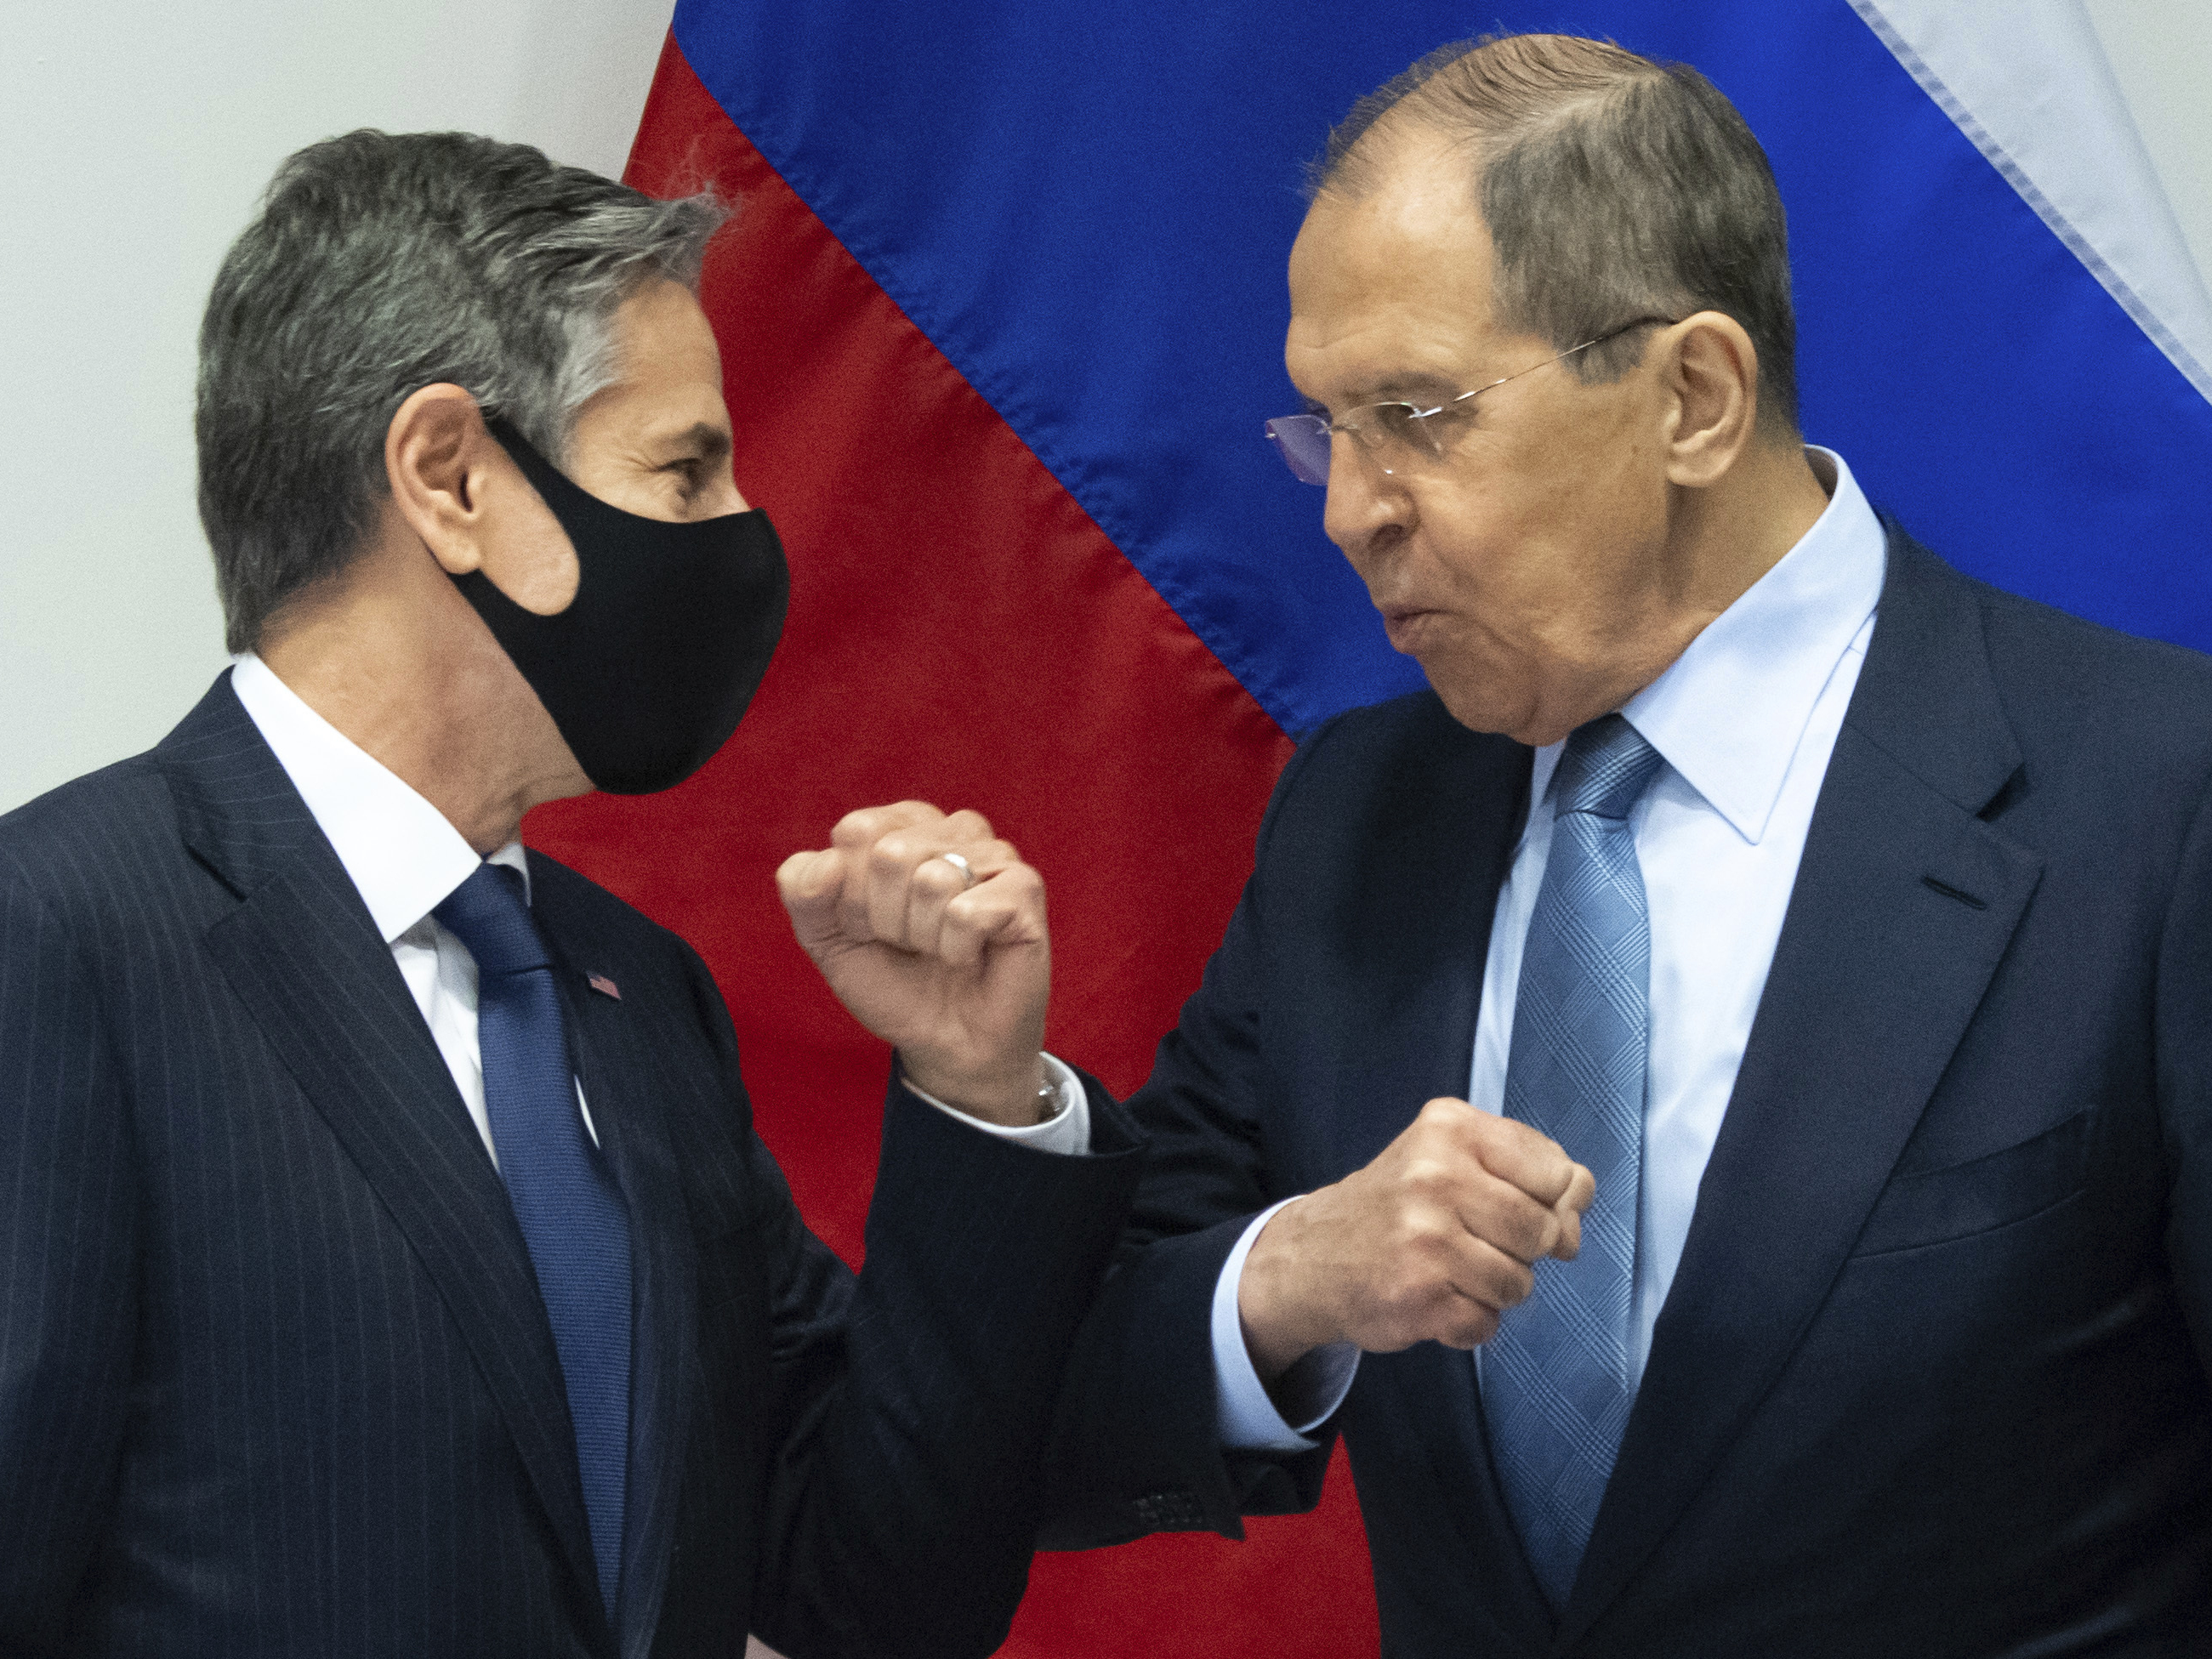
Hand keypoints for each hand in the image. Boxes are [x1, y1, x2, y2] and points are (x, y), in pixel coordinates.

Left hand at [777, 801, 1048, 1126]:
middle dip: (885, 918)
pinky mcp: (1025, 890)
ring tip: (939, 950)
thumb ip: (803, 893)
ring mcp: (995, 855)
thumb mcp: (828, 939)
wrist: (946, 1043)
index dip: (850, 894)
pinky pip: (966, 913)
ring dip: (923, 936)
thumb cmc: (894, 982)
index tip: (871, 926)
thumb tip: (829, 862)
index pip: (856, 831)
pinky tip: (969, 956)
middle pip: (891, 853)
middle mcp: (952, 829)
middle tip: (908, 943)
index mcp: (904, 826)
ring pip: (931, 880)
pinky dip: (956, 949)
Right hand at [1237, 1099, 1594, 1382]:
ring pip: (1518, 1283)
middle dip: (1526, 1249)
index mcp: (1451, 1129)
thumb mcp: (1453, 1158)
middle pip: (1541, 1230)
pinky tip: (1436, 1298)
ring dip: (1496, 1289)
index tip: (1530, 1208)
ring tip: (1453, 1271)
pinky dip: (1469, 1321)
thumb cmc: (1400, 1204)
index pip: (1557, 1172)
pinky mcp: (1417, 1295)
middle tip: (1482, 1243)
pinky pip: (1486, 1323)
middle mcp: (1435, 1176)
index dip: (1556, 1201)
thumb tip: (1579, 1213)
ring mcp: (1424, 1238)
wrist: (1314, 1256)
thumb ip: (1526, 1173)